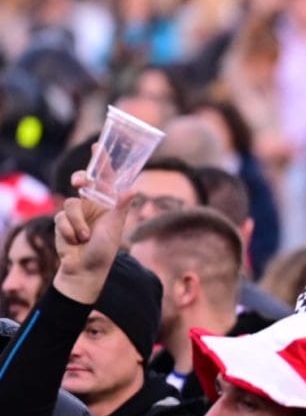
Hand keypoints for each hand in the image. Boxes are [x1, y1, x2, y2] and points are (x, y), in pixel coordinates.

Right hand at [52, 171, 133, 303]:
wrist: (85, 270)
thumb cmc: (104, 250)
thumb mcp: (115, 228)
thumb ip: (120, 207)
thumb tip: (134, 188)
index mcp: (108, 204)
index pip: (105, 179)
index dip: (102, 162)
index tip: (98, 146)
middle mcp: (92, 205)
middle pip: (82, 182)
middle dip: (80, 179)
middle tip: (79, 182)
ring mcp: (76, 213)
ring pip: (71, 203)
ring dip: (78, 223)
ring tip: (85, 238)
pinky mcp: (62, 221)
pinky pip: (62, 218)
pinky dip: (69, 230)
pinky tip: (74, 241)